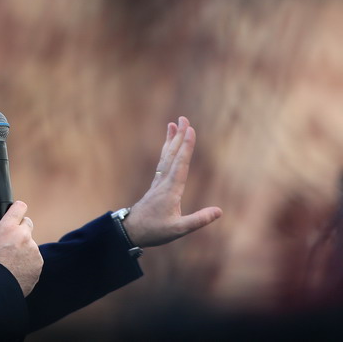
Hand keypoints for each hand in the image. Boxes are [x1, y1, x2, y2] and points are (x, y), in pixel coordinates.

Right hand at [0, 201, 42, 296]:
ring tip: (9, 261)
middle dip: (19, 229)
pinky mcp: (39, 264)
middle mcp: (24, 237)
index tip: (12, 214)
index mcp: (8, 228)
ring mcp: (33, 251)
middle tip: (6, 242)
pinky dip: (27, 261)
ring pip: (30, 242)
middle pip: (27, 224)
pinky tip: (15, 270)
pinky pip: (35, 257)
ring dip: (23, 247)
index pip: (20, 207)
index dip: (16, 209)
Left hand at [124, 117, 222, 246]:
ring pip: (166, 156)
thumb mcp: (178, 229)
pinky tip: (168, 146)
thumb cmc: (154, 231)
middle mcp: (164, 182)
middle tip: (183, 118)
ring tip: (173, 124)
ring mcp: (159, 182)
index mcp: (171, 190)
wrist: (131, 230)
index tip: (191, 130)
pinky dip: (166, 151)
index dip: (187, 147)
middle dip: (179, 136)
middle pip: (173, 155)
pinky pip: (162, 162)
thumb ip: (198, 220)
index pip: (181, 164)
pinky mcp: (156, 185)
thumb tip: (219, 211)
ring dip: (171, 140)